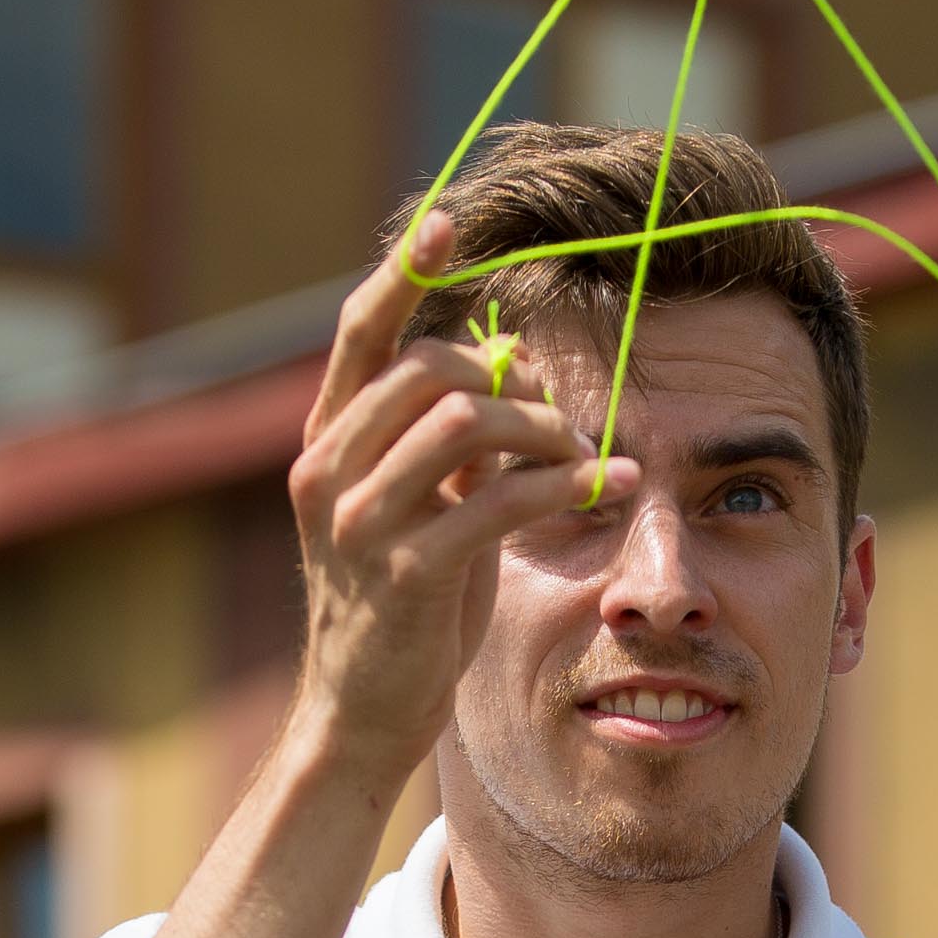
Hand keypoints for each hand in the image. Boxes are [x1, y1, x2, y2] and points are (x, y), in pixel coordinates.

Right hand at [284, 214, 638, 780]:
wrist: (364, 715)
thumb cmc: (407, 602)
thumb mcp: (422, 504)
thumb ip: (448, 435)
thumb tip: (506, 357)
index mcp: (328, 442)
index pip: (361, 333)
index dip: (404, 273)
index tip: (447, 222)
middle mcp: (327, 470)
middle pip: (430, 368)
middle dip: (514, 382)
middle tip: (565, 422)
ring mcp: (359, 523)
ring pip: (463, 419)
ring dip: (544, 429)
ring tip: (585, 460)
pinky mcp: (404, 576)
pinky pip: (496, 498)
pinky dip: (565, 484)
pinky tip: (610, 487)